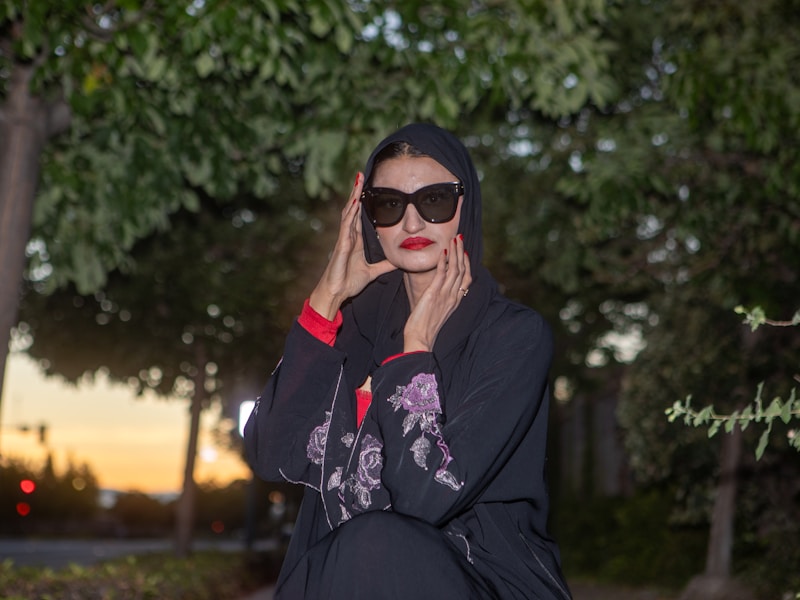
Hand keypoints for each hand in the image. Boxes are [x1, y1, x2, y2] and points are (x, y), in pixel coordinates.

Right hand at [309, 172, 395, 319]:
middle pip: (353, 209)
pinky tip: (354, 203)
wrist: (336, 293)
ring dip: (353, 197)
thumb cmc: (349, 282)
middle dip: (357, 192)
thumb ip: (385, 265)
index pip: (359, 216)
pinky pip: (346, 226)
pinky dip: (350, 214)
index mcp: (356, 241)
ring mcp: (344, 240)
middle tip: (361, 174)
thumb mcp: (373, 272)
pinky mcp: (342, 246)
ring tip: (357, 181)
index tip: (367, 187)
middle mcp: (349, 237)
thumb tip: (399, 262)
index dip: (362, 201)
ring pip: (348, 213)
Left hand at [403, 235, 471, 352]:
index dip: (466, 264)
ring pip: (455, 269)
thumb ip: (439, 299)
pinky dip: (443, 261)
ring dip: (455, 252)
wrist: (421, 339)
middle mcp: (453, 297)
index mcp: (455, 301)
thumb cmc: (425, 328)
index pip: (466, 279)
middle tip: (460, 238)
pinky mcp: (434, 294)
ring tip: (454, 239)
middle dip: (461, 252)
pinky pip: (441, 273)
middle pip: (462, 270)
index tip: (464, 252)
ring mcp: (445, 295)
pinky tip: (443, 251)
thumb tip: (435, 290)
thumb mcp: (437, 312)